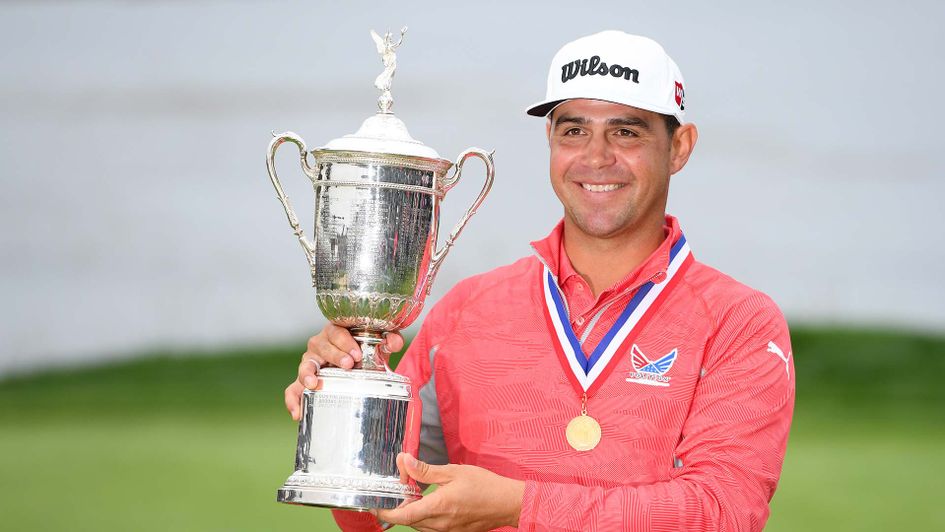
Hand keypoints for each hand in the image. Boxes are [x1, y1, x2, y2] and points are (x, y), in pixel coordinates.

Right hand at [283, 324, 403, 420]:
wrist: (357, 363)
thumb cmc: (364, 350)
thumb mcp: (378, 345)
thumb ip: (389, 340)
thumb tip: (396, 342)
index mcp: (336, 331)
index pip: (336, 331)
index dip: (345, 341)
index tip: (357, 354)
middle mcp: (320, 344)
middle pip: (321, 345)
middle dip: (334, 355)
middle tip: (349, 365)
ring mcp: (311, 362)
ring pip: (305, 365)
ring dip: (308, 374)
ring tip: (314, 384)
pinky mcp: (305, 380)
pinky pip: (293, 389)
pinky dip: (293, 400)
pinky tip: (297, 413)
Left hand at [375, 453, 523, 531]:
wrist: (507, 503)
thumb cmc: (484, 486)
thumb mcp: (453, 472)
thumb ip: (426, 470)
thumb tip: (404, 462)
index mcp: (439, 507)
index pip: (403, 516)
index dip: (385, 512)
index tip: (375, 505)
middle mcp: (441, 523)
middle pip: (409, 520)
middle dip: (399, 507)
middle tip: (399, 489)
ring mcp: (448, 530)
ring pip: (420, 524)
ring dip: (413, 511)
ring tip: (416, 494)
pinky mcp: (454, 531)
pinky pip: (432, 527)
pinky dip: (426, 515)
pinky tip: (432, 501)